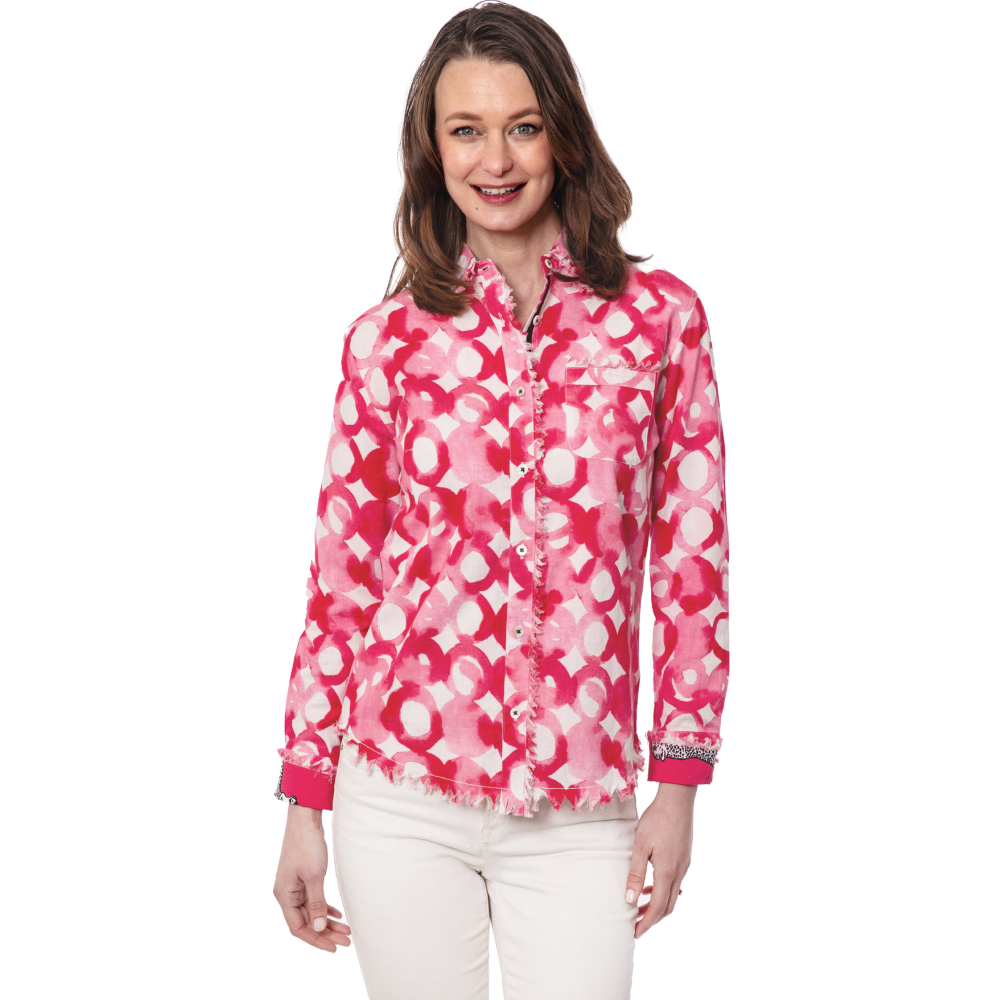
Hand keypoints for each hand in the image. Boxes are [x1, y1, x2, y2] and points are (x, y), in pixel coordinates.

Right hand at [273, 803, 352, 952]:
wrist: (305, 819)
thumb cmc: (306, 845)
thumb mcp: (314, 876)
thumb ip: (317, 903)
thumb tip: (320, 928)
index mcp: (284, 895)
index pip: (298, 927)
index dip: (315, 939)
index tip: (333, 947)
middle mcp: (287, 893)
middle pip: (306, 921)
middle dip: (326, 932)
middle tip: (346, 941)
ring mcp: (295, 886)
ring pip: (312, 911)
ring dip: (328, 921)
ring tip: (346, 931)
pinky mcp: (304, 878)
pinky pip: (314, 900)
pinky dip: (325, 908)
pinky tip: (338, 915)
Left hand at [625, 782, 695, 938]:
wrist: (678, 799)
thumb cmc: (657, 819)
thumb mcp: (640, 845)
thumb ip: (636, 873)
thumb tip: (630, 900)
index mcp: (668, 871)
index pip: (658, 907)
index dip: (646, 923)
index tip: (635, 933)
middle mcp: (679, 872)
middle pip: (668, 906)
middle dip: (652, 918)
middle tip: (636, 925)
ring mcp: (685, 865)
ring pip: (673, 895)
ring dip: (658, 905)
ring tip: (640, 907)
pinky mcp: (685, 857)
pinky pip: (675, 883)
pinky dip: (663, 890)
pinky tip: (651, 885)